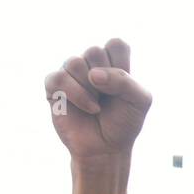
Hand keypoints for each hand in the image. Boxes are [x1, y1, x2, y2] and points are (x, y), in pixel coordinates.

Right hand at [44, 39, 151, 193]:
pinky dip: (76, 94)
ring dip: (90, 89)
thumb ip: (125, 80)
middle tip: (108, 99)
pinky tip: (88, 108)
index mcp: (112, 63)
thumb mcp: (139, 101)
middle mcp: (90, 65)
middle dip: (106, 79)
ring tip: (97, 106)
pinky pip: (58, 78)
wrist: (106, 149)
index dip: (121, 65)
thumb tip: (93, 75)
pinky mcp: (54, 88)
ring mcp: (71, 75)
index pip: (116, 44)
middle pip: (94, 51)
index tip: (123, 87)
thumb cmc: (123, 124)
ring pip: (74, 62)